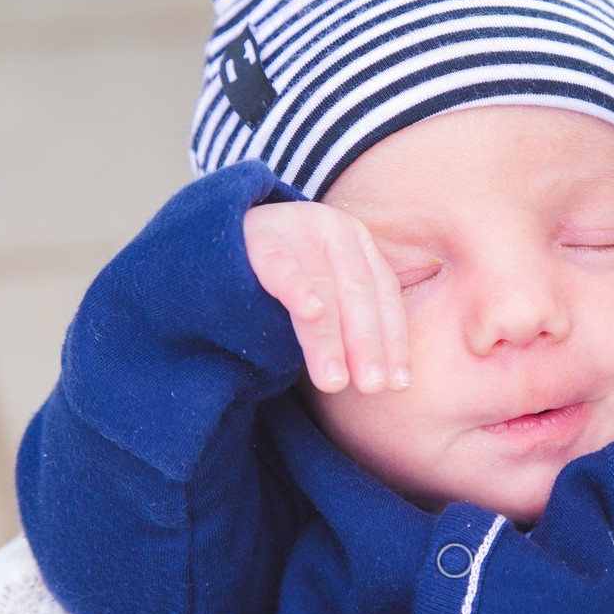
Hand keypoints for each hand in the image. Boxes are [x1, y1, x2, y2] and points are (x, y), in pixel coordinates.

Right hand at [243, 201, 410, 394]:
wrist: (215, 238)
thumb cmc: (283, 277)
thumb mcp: (325, 288)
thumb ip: (350, 318)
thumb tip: (386, 380)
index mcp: (357, 242)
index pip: (383, 295)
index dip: (393, 340)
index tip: (398, 385)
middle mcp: (333, 229)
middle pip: (358, 293)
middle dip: (366, 344)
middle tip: (371, 388)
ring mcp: (297, 226)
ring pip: (321, 287)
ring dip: (329, 338)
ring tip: (334, 381)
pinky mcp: (258, 233)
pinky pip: (280, 264)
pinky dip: (298, 287)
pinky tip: (311, 312)